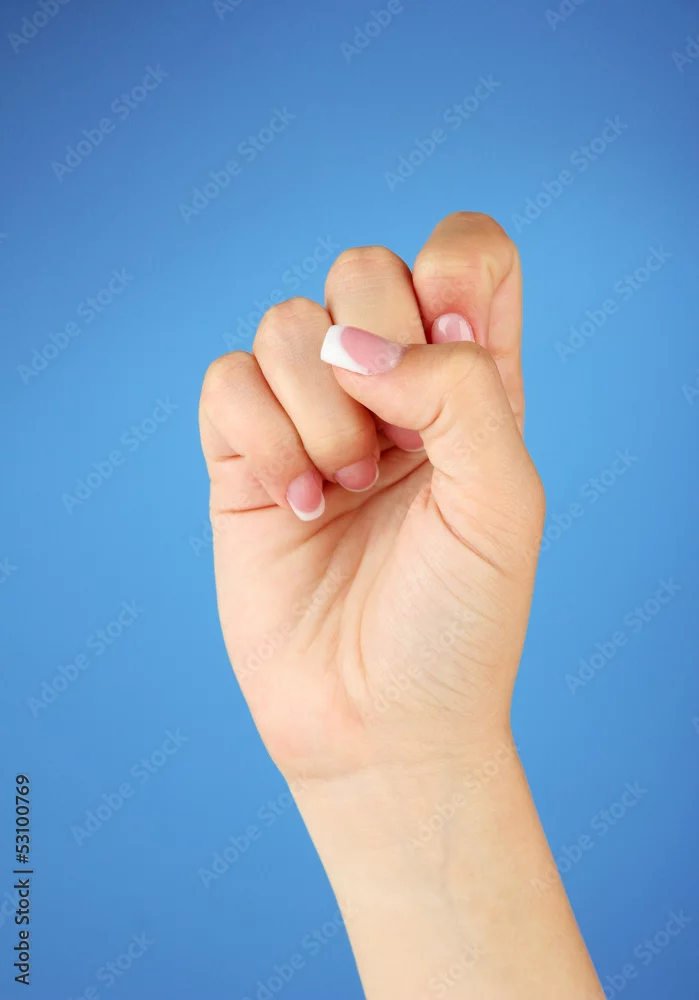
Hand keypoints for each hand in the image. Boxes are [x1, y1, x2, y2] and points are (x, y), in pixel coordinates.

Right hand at [199, 212, 543, 783]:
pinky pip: (226, 381)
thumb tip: (358, 343)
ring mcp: (310, 417)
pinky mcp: (243, 455)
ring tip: (346, 491)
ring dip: (318, 413)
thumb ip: (459, 390)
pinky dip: (262, 439)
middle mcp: (389, 387)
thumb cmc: (458, 622)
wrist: (379, 721)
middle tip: (392, 451)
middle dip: (374, 351)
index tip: (454, 350)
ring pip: (285, 320)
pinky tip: (299, 506)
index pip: (466, 250)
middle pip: (362, 265)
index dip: (453, 271)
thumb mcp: (503, 501)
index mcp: (471, 385)